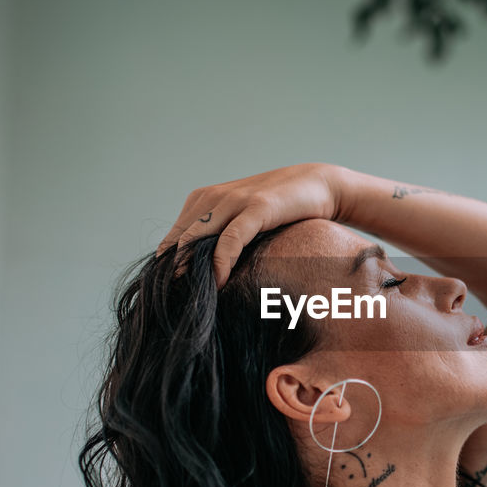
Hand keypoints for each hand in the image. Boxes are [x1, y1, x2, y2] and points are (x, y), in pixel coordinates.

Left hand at [156, 163, 349, 285]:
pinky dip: (220, 262)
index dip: (167, 268)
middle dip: (173, 272)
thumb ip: (220, 236)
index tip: (171, 295)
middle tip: (174, 302)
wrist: (318, 184)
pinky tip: (219, 282)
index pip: (172, 238)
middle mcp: (211, 197)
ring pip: (197, 239)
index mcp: (202, 200)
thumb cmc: (279, 210)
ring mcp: (233, 200)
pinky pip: (230, 238)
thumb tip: (200, 273)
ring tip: (190, 296)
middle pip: (178, 241)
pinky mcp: (256, 207)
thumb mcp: (241, 220)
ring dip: (191, 270)